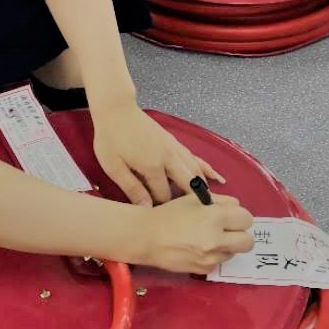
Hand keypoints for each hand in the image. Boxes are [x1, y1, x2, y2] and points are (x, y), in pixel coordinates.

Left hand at [92, 105, 224, 205]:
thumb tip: (147, 208)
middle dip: (192, 203)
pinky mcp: (176, 143)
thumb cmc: (111, 138)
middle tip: (197, 218)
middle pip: (188, 185)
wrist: (117, 109)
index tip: (161, 219)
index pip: (165, 196)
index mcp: (153, 166)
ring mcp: (175, 149)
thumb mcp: (114, 167)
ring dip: (203, 188)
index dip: (163, 209)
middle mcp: (169, 158)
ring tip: (211, 205)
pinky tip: (217, 178)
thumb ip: (132, 188)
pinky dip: (207, 169)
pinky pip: (196, 158)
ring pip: (196, 172)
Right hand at [138, 193, 254, 273]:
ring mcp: (211, 258)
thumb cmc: (170, 214)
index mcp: (215, 218)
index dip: (240, 216)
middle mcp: (216, 240)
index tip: (231, 216)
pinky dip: (215, 255)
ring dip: (228, 245)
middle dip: (241, 234)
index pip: (246, 219)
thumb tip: (237, 207)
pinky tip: (200, 248)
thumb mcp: (195, 199)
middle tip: (227, 230)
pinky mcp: (204, 270)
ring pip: (235, 253)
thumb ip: (220, 201)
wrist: (148, 237)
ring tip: (210, 238)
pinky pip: (220, 262)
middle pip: (248, 241)